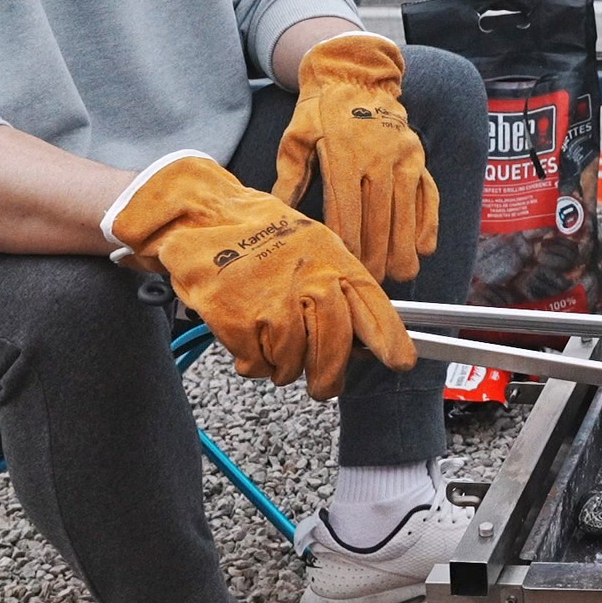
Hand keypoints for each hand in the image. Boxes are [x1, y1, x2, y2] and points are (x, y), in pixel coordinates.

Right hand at [103, 152, 413, 399]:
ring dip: (282, 364)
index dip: (390, 340)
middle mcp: (309, 283)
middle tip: (322, 385)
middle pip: (334, 350)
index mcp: (333, 262)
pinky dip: (251, 360)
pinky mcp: (239, 321)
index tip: (400, 361)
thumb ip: (339, 286)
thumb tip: (363, 336)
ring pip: (293, 363)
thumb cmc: (256, 232)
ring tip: (269, 340)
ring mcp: (274, 304)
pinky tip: (246, 336)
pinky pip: (257, 364)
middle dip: (329, 377)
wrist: (201, 216)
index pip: (373, 308)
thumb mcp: (313, 245)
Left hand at [271, 32, 439, 281]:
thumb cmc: (321, 109)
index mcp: (344, 153)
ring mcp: (403, 156)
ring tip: (401, 275)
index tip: (348, 265)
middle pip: (380, 216)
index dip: (349, 242)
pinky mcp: (418, 155)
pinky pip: (428, 193)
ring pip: (406, 209)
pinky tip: (424, 248)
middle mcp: (378, 156)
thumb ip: (289, 175)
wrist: (356, 74)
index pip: (347, 208)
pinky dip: (428, 222)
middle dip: (377, 254)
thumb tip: (277, 210)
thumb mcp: (297, 135)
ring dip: (404, 246)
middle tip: (372, 280)